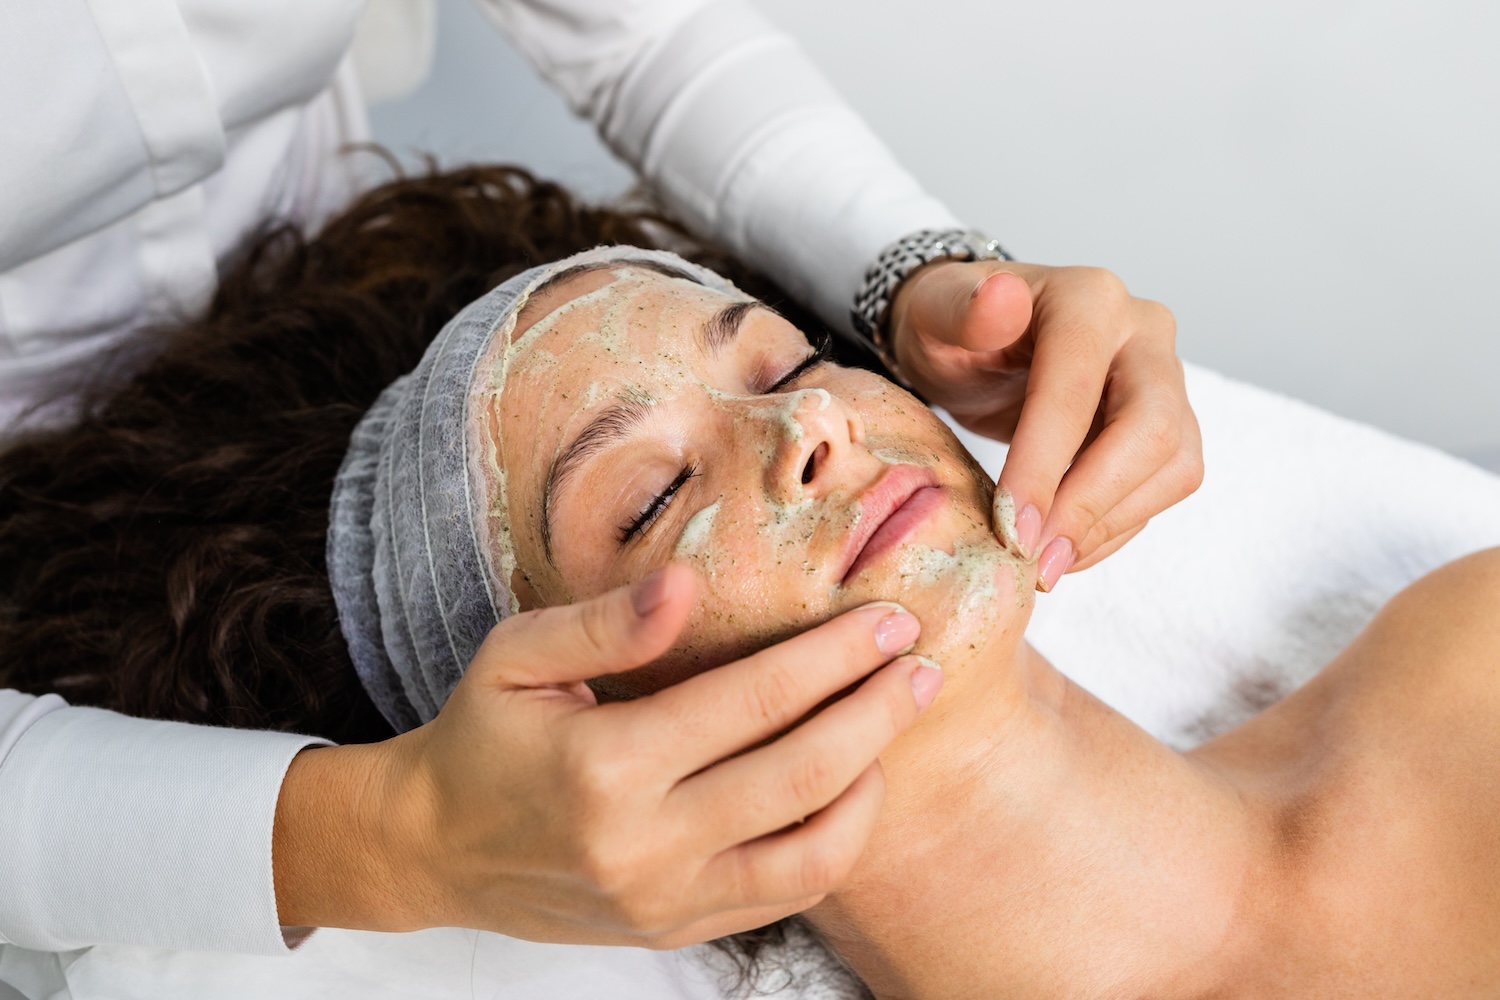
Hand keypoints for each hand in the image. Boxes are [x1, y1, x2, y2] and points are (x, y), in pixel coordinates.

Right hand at [273, 564, 939, 946]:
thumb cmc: (481, 736)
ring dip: (871, 783)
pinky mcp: (676, 929)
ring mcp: (665, 901)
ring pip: (812, 853)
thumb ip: (606, 621)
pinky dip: (834, 840)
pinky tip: (850, 786)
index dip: (830, 656)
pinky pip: (785, 893)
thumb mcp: (517, 656)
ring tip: (893, 725)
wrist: (436, 849)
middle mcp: (644, 845)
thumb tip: (688, 583)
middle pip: (801, 773)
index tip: (884, 618)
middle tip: (919, 662)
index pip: (751, 701)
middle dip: (876, 711)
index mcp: (604, 765)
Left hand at [887, 260, 1202, 590]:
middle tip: (1033, 558)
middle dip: (1091, 504)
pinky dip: (1113, 529)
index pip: (1077, 389)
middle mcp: (1143, 332)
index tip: (1009, 527)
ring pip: (1174, 466)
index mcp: (1088, 298)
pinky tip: (1061, 549)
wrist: (974, 339)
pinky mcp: (1169, 424)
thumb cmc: (949, 327)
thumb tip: (999, 297)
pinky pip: (1162, 488)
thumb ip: (958, 309)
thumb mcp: (932, 312)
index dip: (1045, 464)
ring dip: (1108, 525)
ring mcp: (1164, 380)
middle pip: (1153, 429)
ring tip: (1043, 564)